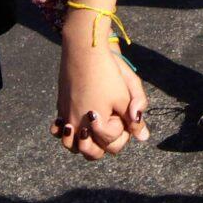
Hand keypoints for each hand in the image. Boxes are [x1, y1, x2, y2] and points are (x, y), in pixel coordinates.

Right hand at [54, 34, 149, 160]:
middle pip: (90, 153)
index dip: (121, 130)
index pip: (111, 143)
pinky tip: (74, 123)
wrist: (85, 49)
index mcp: (96, 124)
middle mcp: (77, 124)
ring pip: (71, 145)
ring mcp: (66, 116)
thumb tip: (143, 137)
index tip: (120, 112)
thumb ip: (135, 118)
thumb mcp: (127, 94)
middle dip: (104, 145)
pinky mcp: (60, 105)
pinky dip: (65, 132)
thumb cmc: (109, 71)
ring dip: (82, 143)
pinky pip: (58, 129)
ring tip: (92, 131)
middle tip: (111, 124)